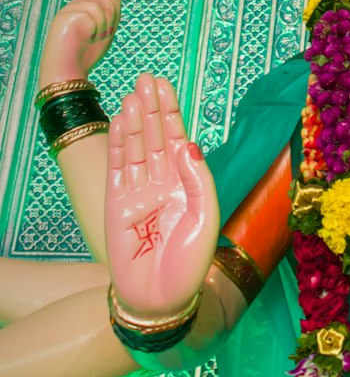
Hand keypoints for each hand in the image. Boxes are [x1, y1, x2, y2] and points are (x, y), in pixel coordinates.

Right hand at [39, 0, 121, 85]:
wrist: (67, 70)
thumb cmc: (87, 51)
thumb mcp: (107, 28)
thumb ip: (112, 7)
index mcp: (86, 2)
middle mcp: (78, 1)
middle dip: (113, 13)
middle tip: (101, 33)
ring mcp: (72, 7)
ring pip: (105, 5)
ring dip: (105, 24)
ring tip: (92, 37)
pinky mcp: (69, 14)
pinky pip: (96, 14)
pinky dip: (97, 27)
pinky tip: (85, 36)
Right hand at [106, 74, 218, 318]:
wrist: (162, 298)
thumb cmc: (190, 264)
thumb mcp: (205, 217)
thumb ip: (199, 179)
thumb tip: (187, 143)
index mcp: (187, 184)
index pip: (177, 139)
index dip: (171, 112)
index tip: (164, 86)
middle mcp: (163, 183)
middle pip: (155, 137)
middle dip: (152, 108)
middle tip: (146, 78)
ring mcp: (139, 192)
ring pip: (136, 147)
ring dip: (134, 120)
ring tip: (133, 93)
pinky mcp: (117, 205)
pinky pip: (118, 167)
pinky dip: (119, 143)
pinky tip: (120, 120)